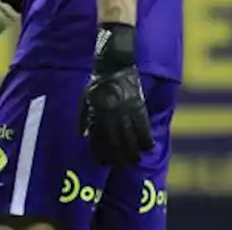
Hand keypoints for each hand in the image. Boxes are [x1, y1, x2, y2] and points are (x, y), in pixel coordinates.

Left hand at [79, 24, 154, 165]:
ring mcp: (126, 110)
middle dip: (118, 157)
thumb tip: (83, 135)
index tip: (104, 163)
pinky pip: (144, 125)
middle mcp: (111, 114)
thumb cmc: (98, 81)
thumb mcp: (85, 98)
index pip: (98, 139)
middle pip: (115, 142)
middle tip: (122, 167)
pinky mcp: (138, 105)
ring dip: (133, 151)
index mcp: (96, 113)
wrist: (114, 64)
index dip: (101, 153)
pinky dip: (146, 137)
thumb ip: (84, 117)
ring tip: (135, 161)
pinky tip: (148, 147)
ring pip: (130, 136)